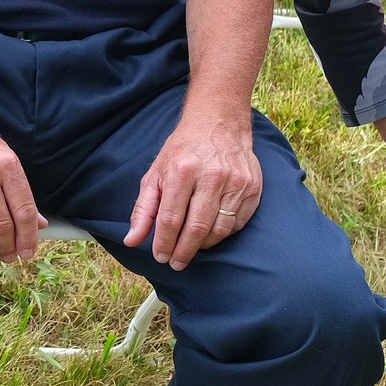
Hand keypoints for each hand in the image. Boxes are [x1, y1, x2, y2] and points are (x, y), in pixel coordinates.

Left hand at [125, 111, 264, 270]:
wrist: (219, 123)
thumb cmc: (183, 151)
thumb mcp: (156, 174)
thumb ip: (143, 209)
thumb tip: (132, 240)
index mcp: (182, 171)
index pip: (171, 219)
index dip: (165, 243)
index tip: (161, 257)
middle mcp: (211, 176)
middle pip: (197, 228)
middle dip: (184, 251)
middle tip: (176, 262)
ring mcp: (236, 182)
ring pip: (220, 230)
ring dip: (204, 245)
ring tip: (192, 246)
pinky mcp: (253, 187)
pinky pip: (238, 223)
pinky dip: (223, 233)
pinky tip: (211, 232)